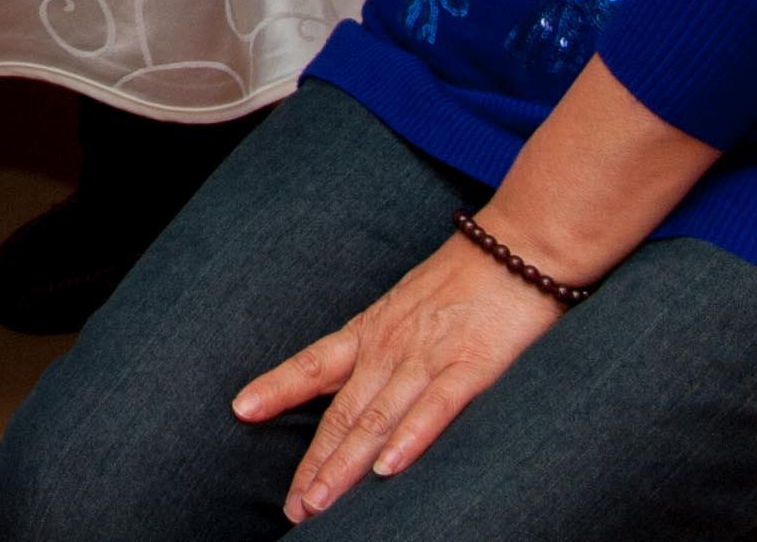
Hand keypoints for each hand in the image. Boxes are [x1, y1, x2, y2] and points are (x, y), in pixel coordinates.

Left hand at [234, 227, 565, 519]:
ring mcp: (427, 357)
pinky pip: (436, 407)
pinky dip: (411, 437)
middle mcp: (389, 348)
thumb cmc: (462, 282)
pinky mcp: (471, 366)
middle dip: (314, 463)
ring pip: (376, 418)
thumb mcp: (403, 309)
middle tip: (294, 507)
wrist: (516, 249)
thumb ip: (378, 348)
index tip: (240, 410)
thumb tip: (352, 382)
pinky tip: (390, 468)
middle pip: (342, 413)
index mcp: (370, 332)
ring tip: (322, 502)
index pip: (312, 364)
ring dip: (347, 465)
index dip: (276, 388)